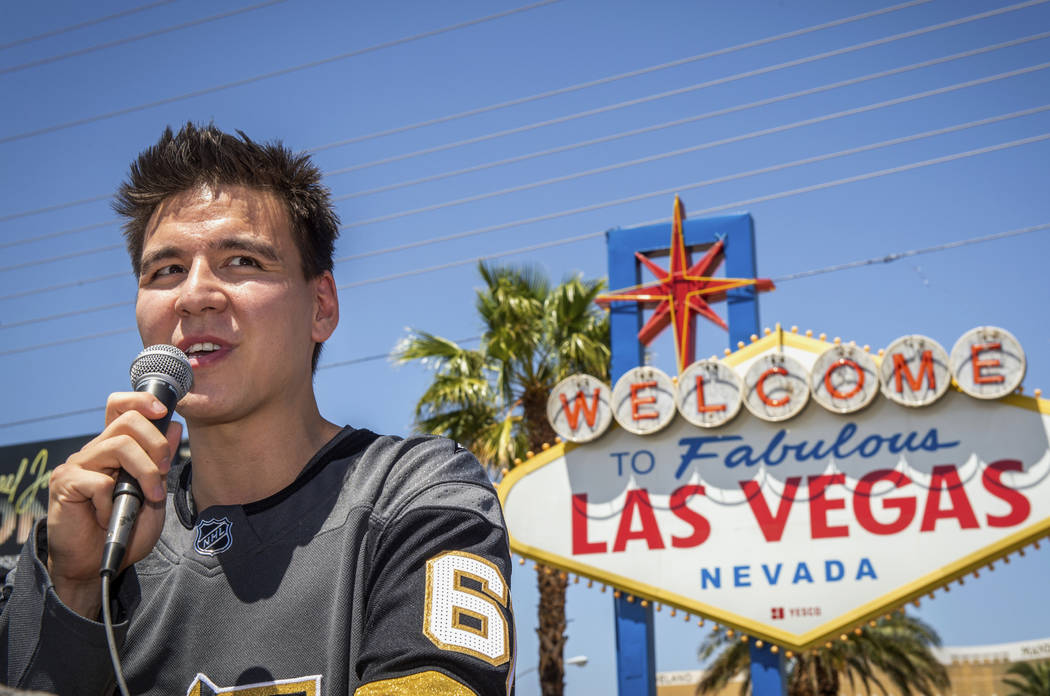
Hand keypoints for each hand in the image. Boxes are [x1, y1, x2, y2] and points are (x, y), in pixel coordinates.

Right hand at [46, 391, 181, 617]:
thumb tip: (173, 427)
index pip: (122, 407)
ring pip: (118, 445)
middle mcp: (95, 451)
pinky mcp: (65, 483)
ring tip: (148, 496)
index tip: (164, 410)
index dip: (142, 400)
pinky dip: (112, 501)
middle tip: (163, 472)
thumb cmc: (125, 529)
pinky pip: (99, 481)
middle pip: (128, 421)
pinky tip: (108, 517)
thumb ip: (161, 463)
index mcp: (115, 449)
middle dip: (156, 444)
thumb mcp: (154, 494)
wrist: (98, 563)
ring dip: (144, 471)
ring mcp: (78, 465)